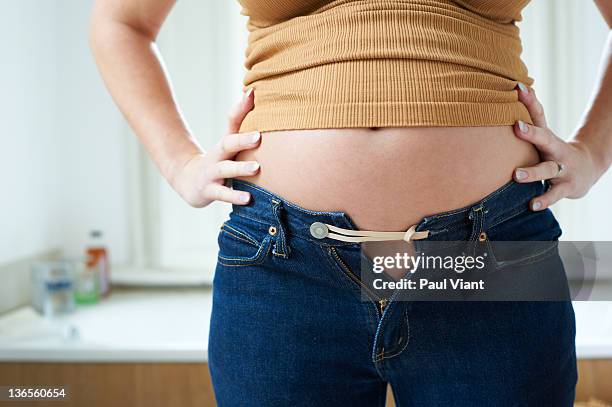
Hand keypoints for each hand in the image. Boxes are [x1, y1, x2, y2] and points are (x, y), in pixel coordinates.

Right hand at [170, 88, 260, 207]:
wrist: (189, 182)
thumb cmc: (218, 160)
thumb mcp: (227, 141)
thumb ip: (239, 119)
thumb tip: (253, 91)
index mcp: (224, 145)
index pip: (234, 127)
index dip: (242, 114)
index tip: (254, 101)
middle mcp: (217, 157)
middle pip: (227, 145)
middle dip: (242, 141)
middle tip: (259, 136)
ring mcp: (212, 175)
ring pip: (226, 171)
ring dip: (240, 169)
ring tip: (257, 168)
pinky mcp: (210, 192)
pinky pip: (223, 195)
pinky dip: (235, 197)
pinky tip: (248, 199)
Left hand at [512, 83, 599, 210]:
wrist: (587, 169)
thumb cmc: (554, 151)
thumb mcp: (543, 136)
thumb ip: (531, 116)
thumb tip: (517, 86)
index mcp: (547, 137)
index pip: (539, 115)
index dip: (529, 102)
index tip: (518, 89)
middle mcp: (555, 151)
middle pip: (545, 139)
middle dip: (531, 133)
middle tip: (516, 126)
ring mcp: (562, 169)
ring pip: (547, 170)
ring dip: (532, 173)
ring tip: (516, 175)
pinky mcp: (566, 188)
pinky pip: (553, 195)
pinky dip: (543, 200)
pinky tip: (532, 205)